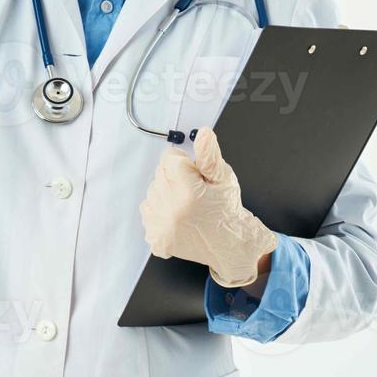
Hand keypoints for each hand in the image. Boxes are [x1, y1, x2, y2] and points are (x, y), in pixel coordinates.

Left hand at [139, 128, 276, 287]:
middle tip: (193, 192)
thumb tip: (203, 133)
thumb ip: (209, 154)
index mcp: (188, 191)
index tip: (195, 175)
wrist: (229, 243)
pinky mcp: (157, 239)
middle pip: (160, 174)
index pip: (169, 158)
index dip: (184, 163)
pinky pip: (148, 211)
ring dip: (167, 194)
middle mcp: (172, 210)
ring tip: (186, 205)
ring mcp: (162, 226)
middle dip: (175, 178)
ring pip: (153, 192)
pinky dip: (160, 210)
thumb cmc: (226, 209)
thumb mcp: (223, 177)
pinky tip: (178, 216)